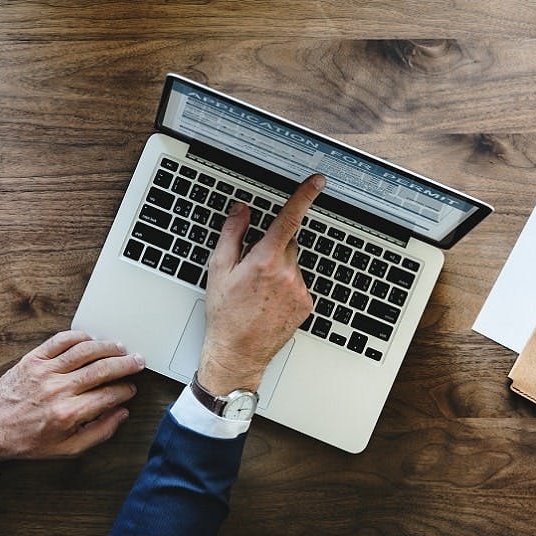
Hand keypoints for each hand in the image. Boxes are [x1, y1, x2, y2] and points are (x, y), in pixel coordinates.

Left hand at [0, 330, 143, 460]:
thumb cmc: (28, 440)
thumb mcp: (67, 448)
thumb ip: (100, 433)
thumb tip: (121, 414)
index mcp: (69, 413)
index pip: (109, 395)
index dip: (126, 390)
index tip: (131, 389)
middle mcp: (59, 389)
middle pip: (103, 369)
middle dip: (126, 364)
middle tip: (138, 362)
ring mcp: (45, 371)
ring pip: (85, 351)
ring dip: (108, 347)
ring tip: (120, 348)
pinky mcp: (33, 359)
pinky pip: (61, 340)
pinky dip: (80, 336)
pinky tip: (91, 340)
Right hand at [199, 173, 325, 393]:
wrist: (238, 352)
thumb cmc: (225, 314)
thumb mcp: (219, 270)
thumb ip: (232, 234)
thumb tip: (241, 210)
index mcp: (264, 261)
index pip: (289, 219)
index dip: (304, 196)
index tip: (317, 182)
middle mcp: (287, 273)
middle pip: (288, 243)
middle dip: (272, 248)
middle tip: (252, 270)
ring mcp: (299, 290)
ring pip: (293, 264)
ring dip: (279, 269)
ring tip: (258, 292)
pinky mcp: (306, 303)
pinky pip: (299, 283)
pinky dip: (287, 286)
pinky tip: (269, 302)